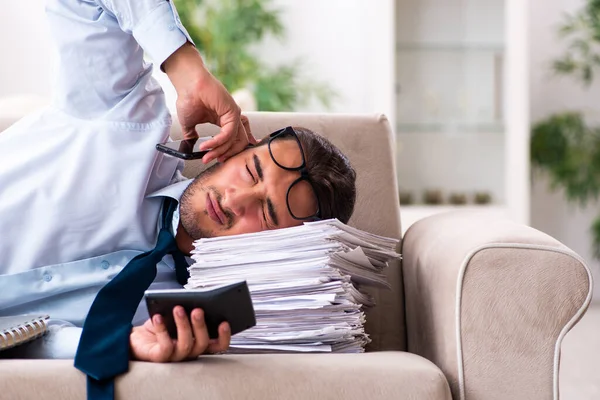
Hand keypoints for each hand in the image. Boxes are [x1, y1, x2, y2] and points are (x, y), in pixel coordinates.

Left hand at [129, 306, 230, 361]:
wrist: (138, 337)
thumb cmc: (161, 326)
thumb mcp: (178, 316)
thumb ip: (190, 312)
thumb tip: (199, 302)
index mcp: (198, 342)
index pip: (218, 346)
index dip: (224, 337)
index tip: (224, 322)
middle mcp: (190, 352)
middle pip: (202, 344)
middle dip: (200, 326)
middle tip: (198, 310)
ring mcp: (175, 357)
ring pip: (185, 345)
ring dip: (183, 325)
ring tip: (178, 308)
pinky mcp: (159, 358)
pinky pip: (165, 346)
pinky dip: (162, 329)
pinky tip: (158, 317)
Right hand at [164, 43, 256, 163]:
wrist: (187, 84)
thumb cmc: (188, 99)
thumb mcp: (189, 124)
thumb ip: (192, 136)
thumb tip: (189, 146)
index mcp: (224, 120)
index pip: (234, 141)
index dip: (227, 152)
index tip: (217, 160)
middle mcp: (231, 118)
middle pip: (238, 143)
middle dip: (226, 155)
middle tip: (212, 161)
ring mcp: (234, 114)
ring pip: (235, 141)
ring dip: (219, 151)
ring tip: (206, 156)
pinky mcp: (233, 111)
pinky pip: (229, 134)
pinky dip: (217, 142)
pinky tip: (206, 146)